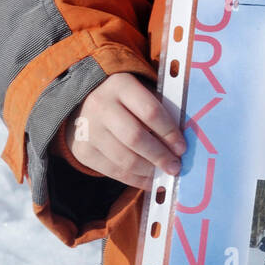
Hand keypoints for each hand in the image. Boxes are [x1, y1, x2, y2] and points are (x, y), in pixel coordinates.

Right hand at [61, 72, 185, 188]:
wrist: (83, 102)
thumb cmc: (125, 99)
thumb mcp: (141, 92)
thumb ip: (160, 110)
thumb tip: (179, 143)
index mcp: (121, 85)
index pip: (150, 111)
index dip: (169, 132)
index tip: (182, 147)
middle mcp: (101, 106)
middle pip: (135, 138)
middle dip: (160, 156)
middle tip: (175, 166)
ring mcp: (88, 130)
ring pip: (124, 159)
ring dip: (149, 171)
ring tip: (164, 174)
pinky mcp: (82, 151)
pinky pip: (112, 171)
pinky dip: (135, 179)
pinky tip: (149, 180)